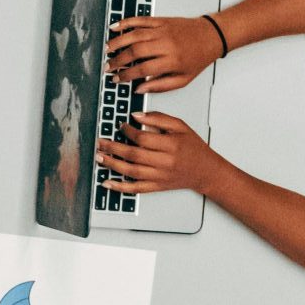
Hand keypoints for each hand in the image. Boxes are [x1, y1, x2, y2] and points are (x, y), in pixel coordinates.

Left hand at [95, 111, 217, 195]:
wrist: (206, 171)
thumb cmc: (193, 148)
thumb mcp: (180, 126)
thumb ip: (159, 118)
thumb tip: (136, 116)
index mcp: (171, 145)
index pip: (143, 138)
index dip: (128, 131)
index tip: (120, 125)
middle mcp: (165, 162)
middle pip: (134, 155)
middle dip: (113, 148)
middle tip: (100, 142)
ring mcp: (160, 177)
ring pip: (132, 172)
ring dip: (112, 165)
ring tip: (99, 157)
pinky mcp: (157, 187)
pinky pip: (136, 189)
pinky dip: (120, 187)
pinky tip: (107, 183)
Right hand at [107, 13, 220, 91]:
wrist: (211, 36)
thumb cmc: (198, 58)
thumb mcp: (184, 79)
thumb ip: (160, 86)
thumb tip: (140, 88)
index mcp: (172, 61)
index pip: (142, 70)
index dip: (126, 75)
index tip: (116, 79)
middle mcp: (165, 44)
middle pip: (135, 51)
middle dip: (118, 60)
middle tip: (108, 66)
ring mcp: (162, 30)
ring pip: (134, 35)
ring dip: (118, 42)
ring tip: (107, 49)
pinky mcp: (161, 20)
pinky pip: (140, 20)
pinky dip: (126, 22)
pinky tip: (115, 27)